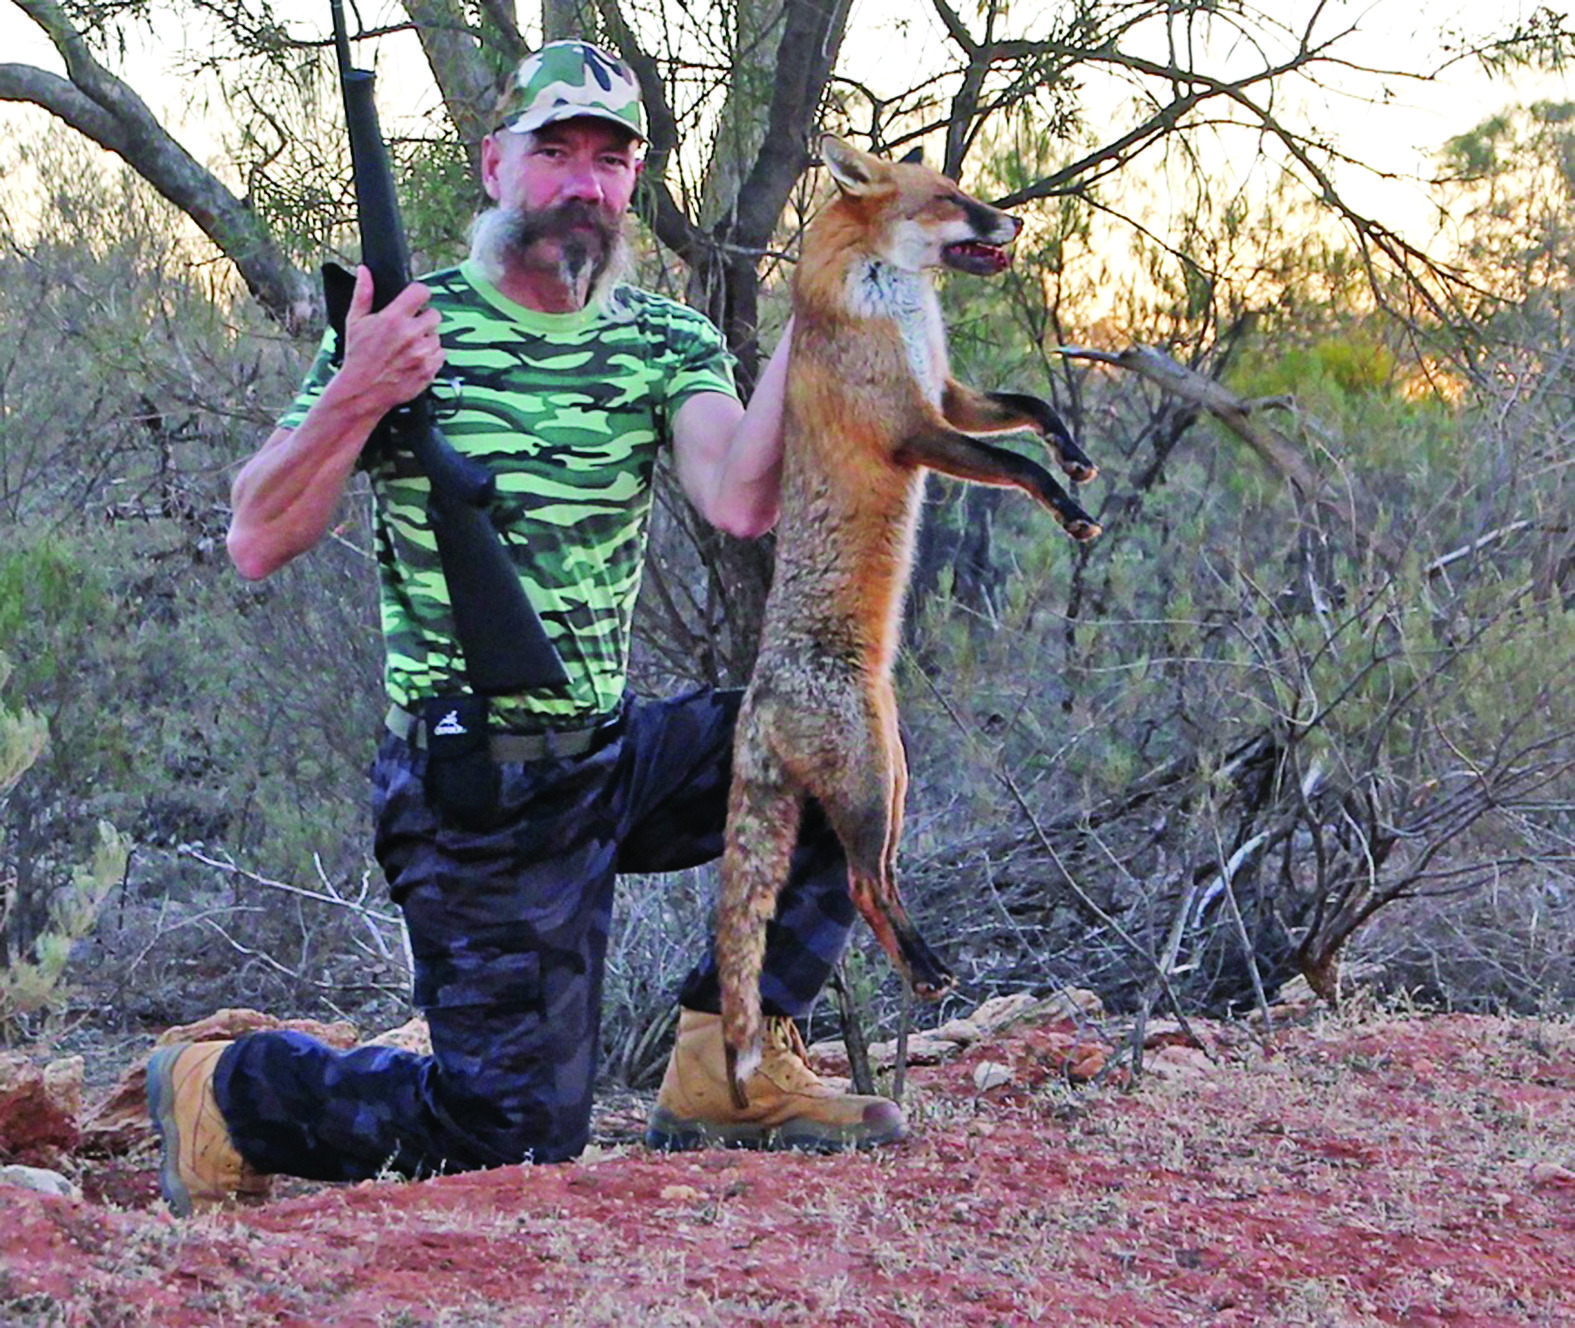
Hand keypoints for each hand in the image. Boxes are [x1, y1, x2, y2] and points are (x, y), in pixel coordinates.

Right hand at [340, 265, 445, 413]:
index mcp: (393, 318)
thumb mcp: (355, 321)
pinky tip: (415, 359)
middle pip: (435, 315)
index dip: (419, 294)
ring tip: (409, 347)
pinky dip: (432, 356)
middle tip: (410, 328)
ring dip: (427, 339)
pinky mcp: (430, 370)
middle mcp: (411, 334)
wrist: (363, 391)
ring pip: (438, 336)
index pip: (421, 292)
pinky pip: (441, 355)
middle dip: (424, 319)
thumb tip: (364, 271)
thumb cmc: (358, 356)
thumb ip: (363, 294)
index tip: (416, 300)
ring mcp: (422, 354)